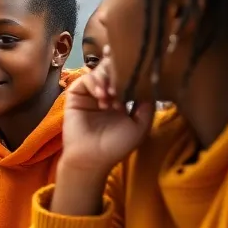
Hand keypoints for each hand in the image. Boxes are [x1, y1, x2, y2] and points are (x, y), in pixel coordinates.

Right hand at [60, 52, 153, 175]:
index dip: (133, 73)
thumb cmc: (116, 145)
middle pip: (114, 69)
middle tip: (122, 85)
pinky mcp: (76, 94)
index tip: (139, 75)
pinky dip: (95, 84)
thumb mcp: (140, 126)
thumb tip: (151, 84)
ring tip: (111, 96)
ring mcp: (91, 92)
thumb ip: (148, 106)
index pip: (128, 77)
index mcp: (123, 99)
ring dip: (108, 80)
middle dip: (119, 74)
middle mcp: (107, 93)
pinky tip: (101, 97)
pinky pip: (85, 79)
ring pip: (100, 71)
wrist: (91, 158)